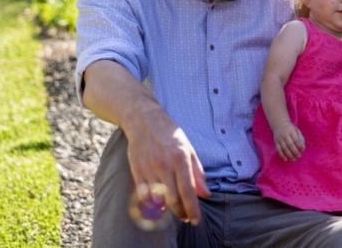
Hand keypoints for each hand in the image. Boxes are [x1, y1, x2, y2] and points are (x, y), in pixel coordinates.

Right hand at [124, 108, 210, 224]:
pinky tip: (159, 204)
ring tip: (175, 210)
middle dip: (181, 212)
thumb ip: (198, 172)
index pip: (188, 191)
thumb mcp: (189, 149)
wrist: (144, 120)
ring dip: (168, 210)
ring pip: (158, 199)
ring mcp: (149, 168)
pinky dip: (152, 203)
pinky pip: (144, 194)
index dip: (192, 209)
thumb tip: (205, 194)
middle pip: (173, 199)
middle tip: (186, 216)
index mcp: (180, 158)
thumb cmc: (170, 134)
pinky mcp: (136, 169)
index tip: (196, 220)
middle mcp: (164, 165)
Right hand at [273, 122, 304, 160]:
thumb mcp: (297, 130)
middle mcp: (284, 134)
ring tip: (294, 159)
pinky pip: (278, 150)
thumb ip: (301, 138)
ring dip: (289, 155)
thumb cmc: (290, 129)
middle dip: (295, 151)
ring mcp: (279, 138)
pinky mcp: (276, 142)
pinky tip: (286, 159)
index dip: (299, 145)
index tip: (302, 150)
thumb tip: (303, 147)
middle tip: (299, 156)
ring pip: (284, 148)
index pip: (296, 139)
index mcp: (291, 130)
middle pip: (290, 144)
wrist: (279, 125)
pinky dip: (282, 155)